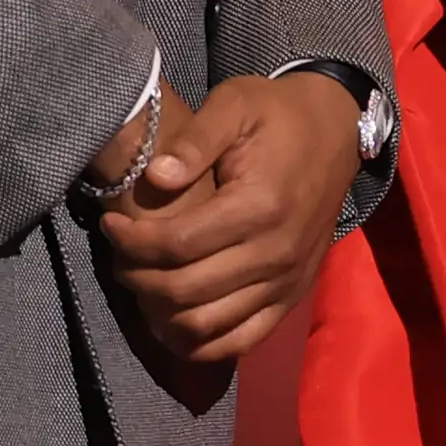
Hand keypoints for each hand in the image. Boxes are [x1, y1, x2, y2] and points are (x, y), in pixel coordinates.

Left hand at [95, 73, 364, 364]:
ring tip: (144, 280)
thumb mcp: (235, 103)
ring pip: (206, 326)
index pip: (177, 245)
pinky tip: (171, 319)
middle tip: (119, 254)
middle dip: (137, 277)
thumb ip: (194, 139)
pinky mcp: (291, 297)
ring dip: (160, 313)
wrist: (336, 131)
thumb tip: (154, 178)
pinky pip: (239, 342)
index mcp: (260, 205)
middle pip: (184, 292)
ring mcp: (286, 282)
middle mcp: (276, 253)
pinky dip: (198, 343)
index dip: (131, 242)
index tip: (110, 225)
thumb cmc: (278, 115)